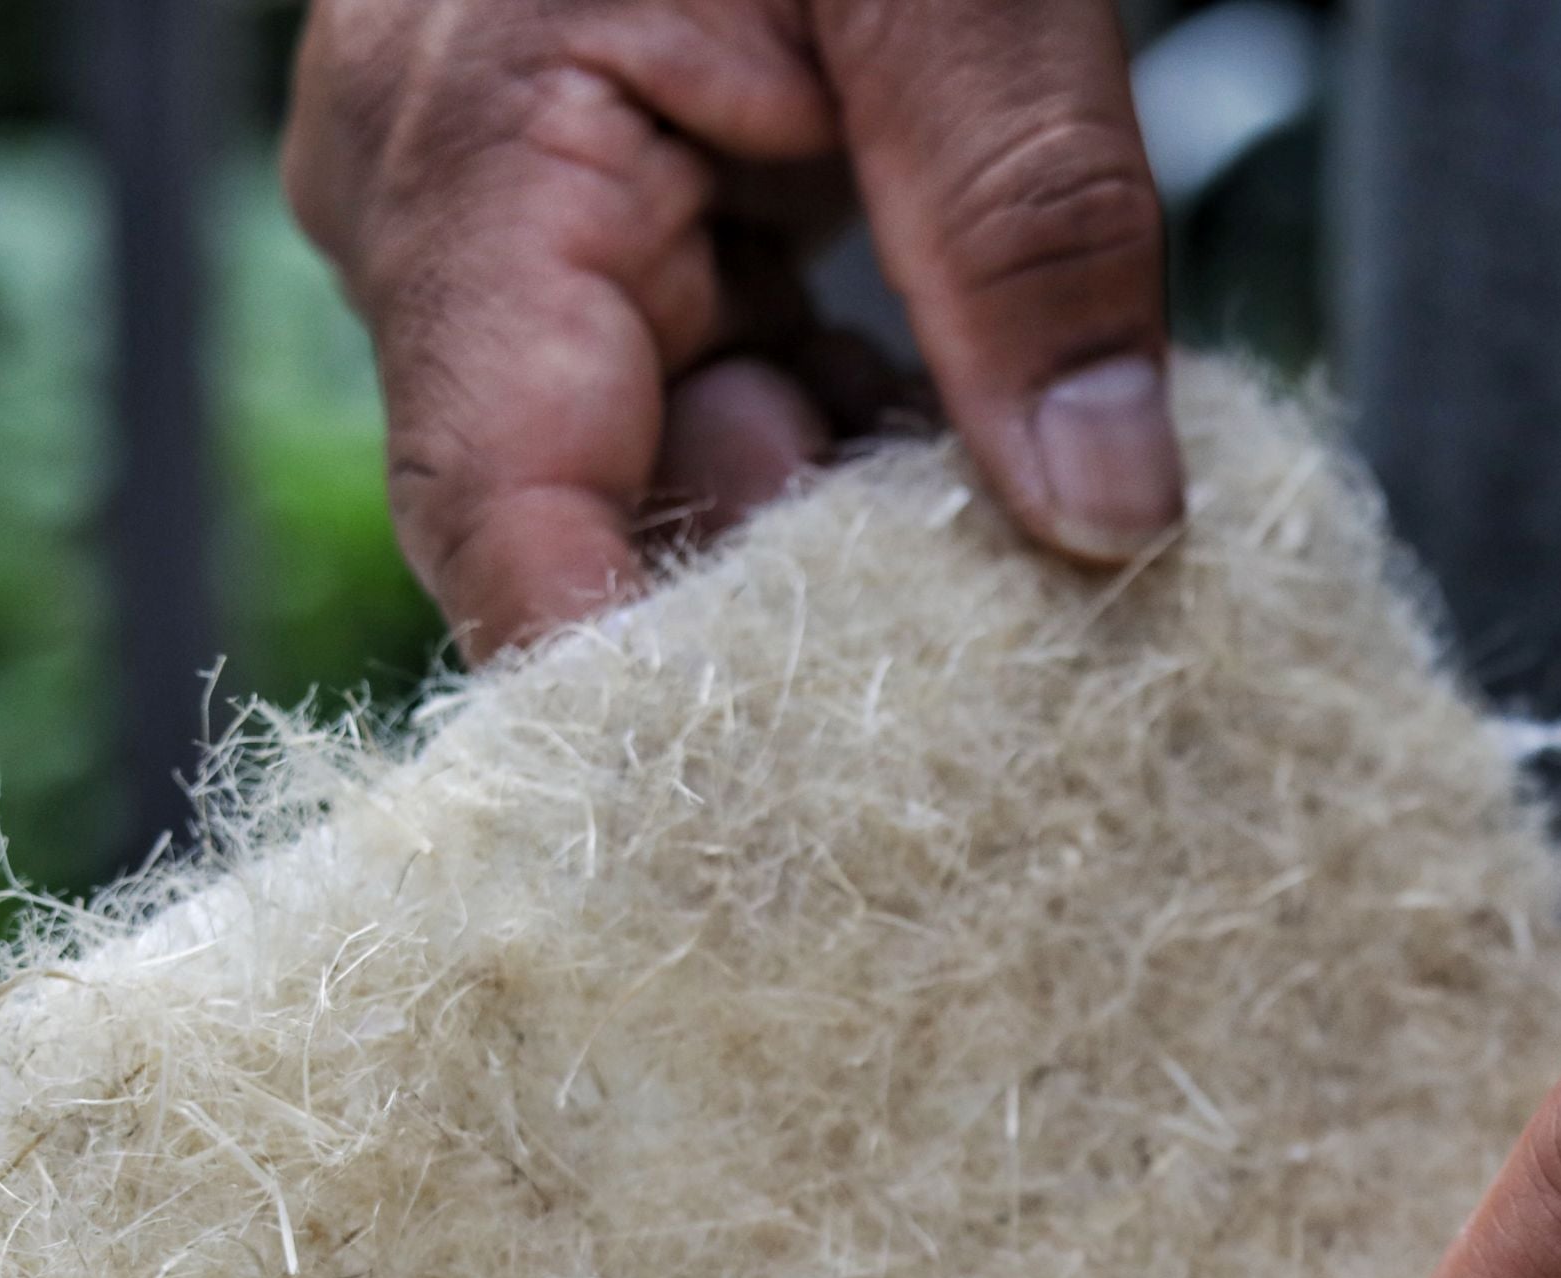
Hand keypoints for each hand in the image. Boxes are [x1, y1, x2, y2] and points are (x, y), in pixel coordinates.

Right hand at [283, 0, 1181, 656]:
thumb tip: (1109, 520)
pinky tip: (955, 450)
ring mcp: (518, 229)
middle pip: (598, 534)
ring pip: (666, 484)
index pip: (510, 527)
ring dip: (834, 534)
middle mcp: (451, 222)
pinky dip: (837, 450)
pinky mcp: (608, 225)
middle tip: (985, 685)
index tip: (799, 836)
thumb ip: (1031, 237)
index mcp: (475, 159)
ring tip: (998, 541)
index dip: (638, 706)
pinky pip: (708, 404)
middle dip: (788, 620)